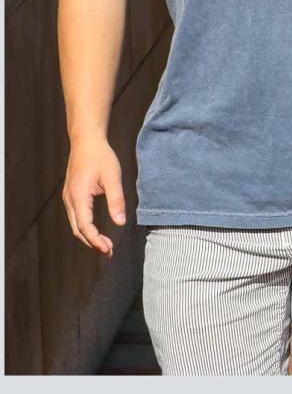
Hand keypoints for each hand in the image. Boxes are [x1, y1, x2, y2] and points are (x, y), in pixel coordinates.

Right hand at [63, 138, 126, 255]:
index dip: (95, 240)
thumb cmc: (101, 157)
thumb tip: (120, 222)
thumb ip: (116, 200)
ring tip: (105, 245)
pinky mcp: (71, 195)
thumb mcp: (113, 177)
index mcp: (78, 196)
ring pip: (75, 224)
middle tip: (109, 251)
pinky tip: (97, 231)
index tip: (107, 250)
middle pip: (78, 229)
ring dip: (89, 236)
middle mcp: (70, 200)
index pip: (85, 226)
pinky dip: (86, 227)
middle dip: (93, 243)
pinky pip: (76, 217)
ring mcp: (69, 198)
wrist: (86, 142)